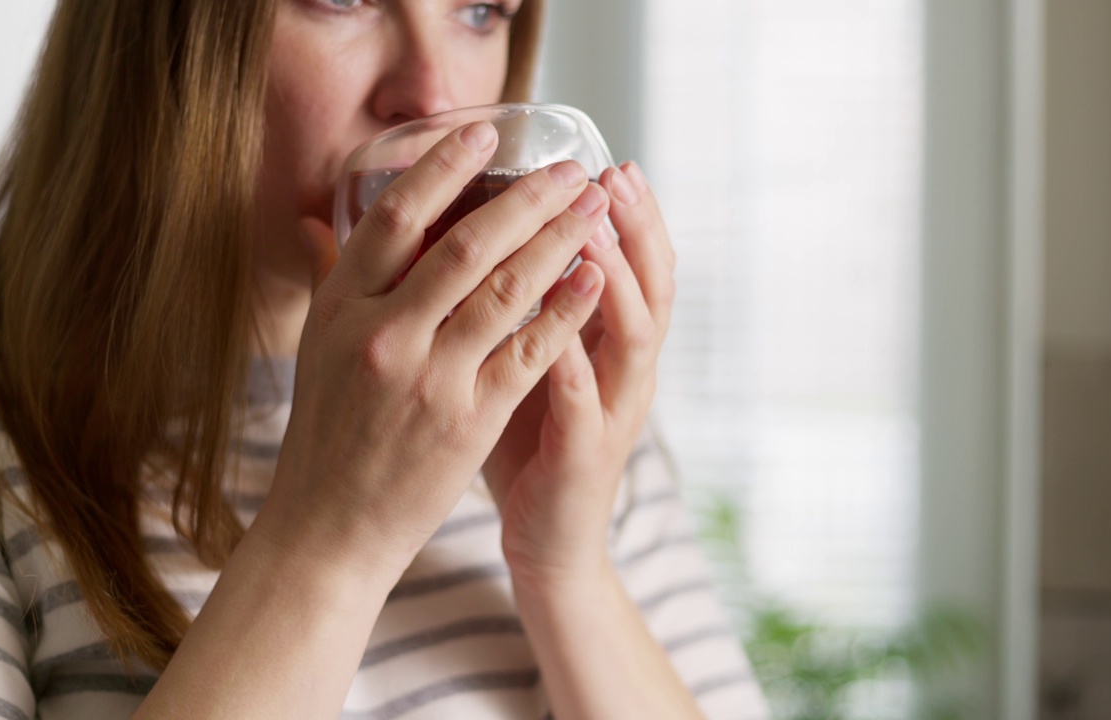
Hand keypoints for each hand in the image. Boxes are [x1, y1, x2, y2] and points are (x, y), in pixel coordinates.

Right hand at [252, 122, 610, 577]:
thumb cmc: (325, 436)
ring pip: (507, 289)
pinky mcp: (468, 419)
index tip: (484, 133)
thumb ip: (327, 280)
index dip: (443, 168)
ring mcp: (428, 378)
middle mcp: (382, 335)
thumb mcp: (314, 350)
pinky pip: (529, 350)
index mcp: (340, 309)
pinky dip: (565, 308)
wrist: (328, 530)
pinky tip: (594, 276)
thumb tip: (316, 219)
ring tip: (594, 207)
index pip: (394, 217)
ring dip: (559, 239)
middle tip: (568, 168)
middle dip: (527, 198)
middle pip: (465, 244)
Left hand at [482, 161, 674, 583]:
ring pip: (632, 335)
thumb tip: (457, 239)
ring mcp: (613, 412)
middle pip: (653, 285)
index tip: (609, 159)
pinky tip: (553, 327)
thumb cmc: (524, 441)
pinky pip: (585, 400)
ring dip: (613, 280)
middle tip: (615, 177)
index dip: (631, 215)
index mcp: (610, 343)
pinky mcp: (586, 454)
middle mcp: (626, 370)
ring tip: (592, 233)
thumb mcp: (525, 359)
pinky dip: (572, 359)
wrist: (545, 540)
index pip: (636, 265)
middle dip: (636, 228)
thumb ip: (508, 304)